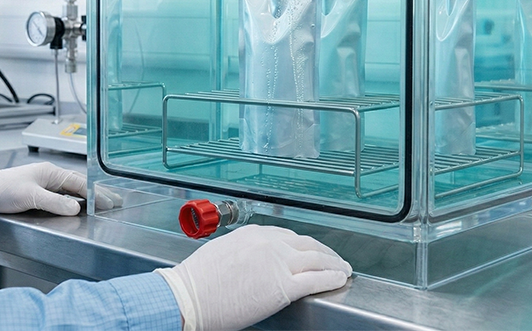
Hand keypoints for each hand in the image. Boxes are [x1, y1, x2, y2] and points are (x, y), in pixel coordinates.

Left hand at [0, 162, 121, 215]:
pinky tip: (79, 205)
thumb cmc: (2, 189)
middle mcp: (49, 176)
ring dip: (87, 196)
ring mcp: (44, 183)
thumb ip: (54, 202)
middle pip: (79, 185)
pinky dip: (75, 199)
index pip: (79, 183)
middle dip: (97, 193)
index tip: (108, 202)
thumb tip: (76, 207)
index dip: (95, 194)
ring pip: (72, 189)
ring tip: (102, 203)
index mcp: (50, 172)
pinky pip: (63, 195)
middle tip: (114, 201)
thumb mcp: (30, 196)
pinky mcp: (38, 192)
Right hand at [155, 225, 351, 330]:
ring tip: (343, 269)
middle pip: (307, 244)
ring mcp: (278, 263)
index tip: (310, 250)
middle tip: (334, 257)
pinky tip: (339, 279)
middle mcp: (269, 243)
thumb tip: (253, 261)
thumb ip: (243, 252)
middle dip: (324, 251)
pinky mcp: (284, 286)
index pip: (288, 236)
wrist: (189, 297)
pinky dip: (331, 278)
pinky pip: (316, 279)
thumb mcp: (222, 253)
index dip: (303, 245)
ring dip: (334, 264)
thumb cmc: (198, 281)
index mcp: (253, 233)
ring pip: (317, 259)